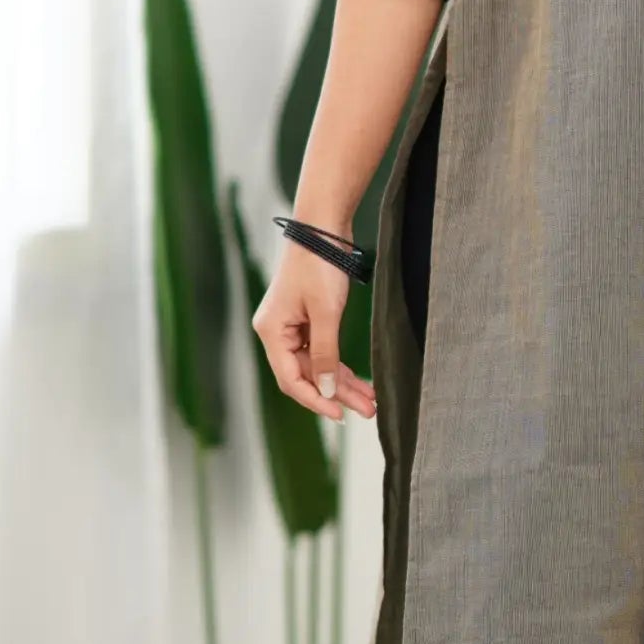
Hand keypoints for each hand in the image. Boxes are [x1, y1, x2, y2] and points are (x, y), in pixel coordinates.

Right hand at [252, 239, 374, 423]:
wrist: (322, 227)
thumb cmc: (319, 265)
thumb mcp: (326, 313)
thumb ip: (326, 354)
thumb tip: (328, 390)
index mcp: (272, 332)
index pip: (291, 380)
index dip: (316, 400)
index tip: (341, 415)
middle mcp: (277, 332)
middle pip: (306, 376)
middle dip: (337, 394)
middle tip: (368, 411)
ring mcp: (292, 327)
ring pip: (317, 366)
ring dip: (343, 383)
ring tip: (371, 401)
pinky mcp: (306, 320)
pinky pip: (322, 351)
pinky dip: (341, 366)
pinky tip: (361, 381)